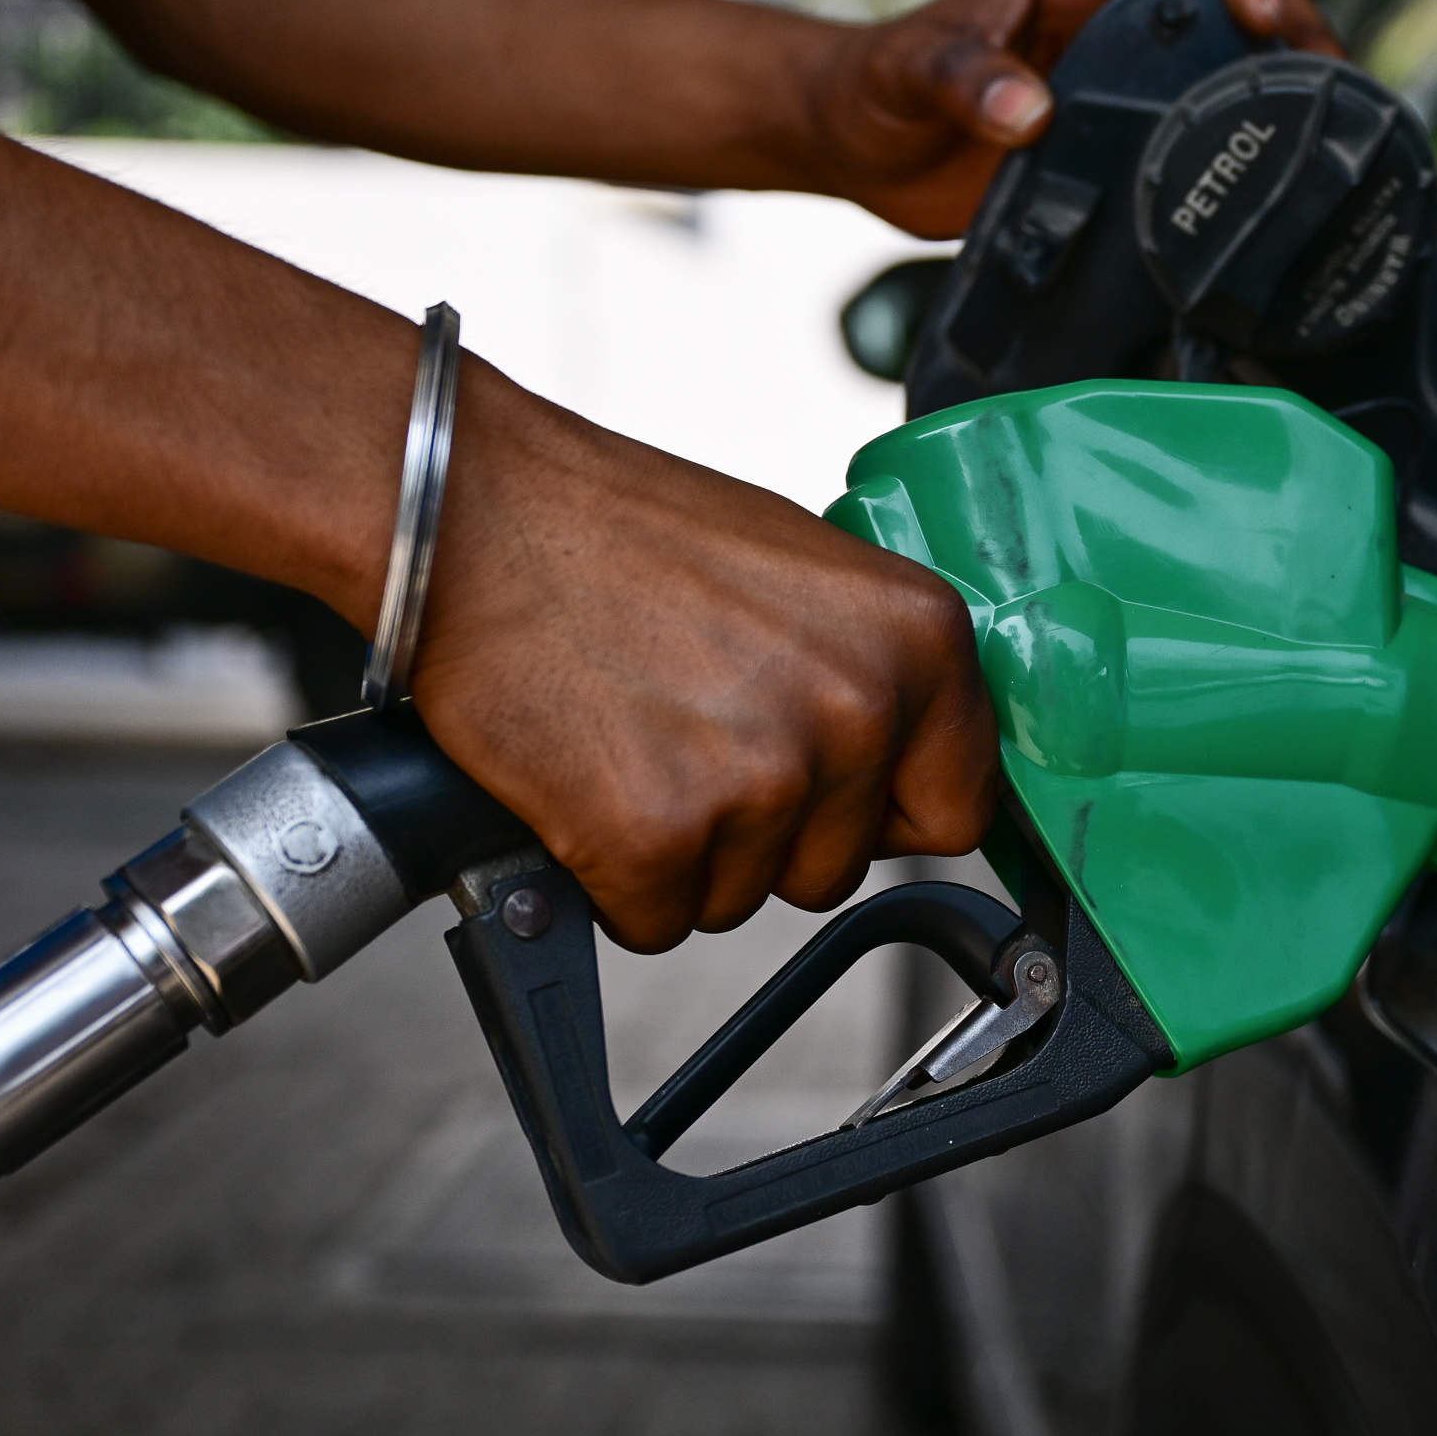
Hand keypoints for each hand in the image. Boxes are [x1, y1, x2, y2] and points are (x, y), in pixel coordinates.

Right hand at [403, 363, 1001, 949]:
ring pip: (744, 896)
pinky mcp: (660, 836)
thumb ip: (871, 670)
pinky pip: (657, 918)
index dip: (881, 812)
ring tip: (636, 739)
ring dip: (686, 851)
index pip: (959, 805)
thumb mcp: (803, 572)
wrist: (477, 517)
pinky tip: (588, 781)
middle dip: (766, 833)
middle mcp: (860, 708)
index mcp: (921, 635)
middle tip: (692, 737)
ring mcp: (763, 779)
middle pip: (837, 865)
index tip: (832, 798)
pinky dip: (612, 877)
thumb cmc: (622, 534)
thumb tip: (908, 760)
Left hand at [802, 0, 1342, 238]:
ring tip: (1331, 133)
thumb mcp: (911, 71)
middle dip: (1291, 35)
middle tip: (1335, 80)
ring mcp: (1119, 91)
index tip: (1265, 12)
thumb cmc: (873, 84)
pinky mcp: (1112, 153)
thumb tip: (1029, 110)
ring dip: (1277, 98)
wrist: (849, 146)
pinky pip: (1187, 150)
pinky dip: (1231, 162)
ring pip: (1222, 81)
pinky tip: (1268, 194)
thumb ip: (965, 79)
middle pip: (1228, 14)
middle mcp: (1112, 30)